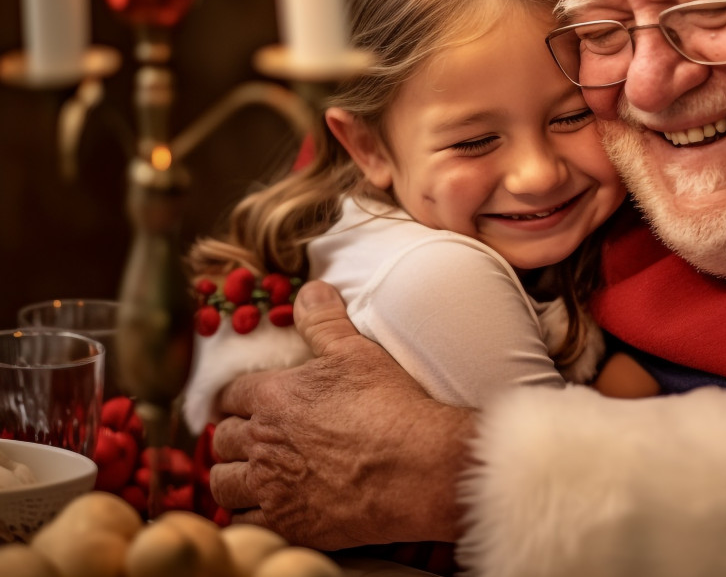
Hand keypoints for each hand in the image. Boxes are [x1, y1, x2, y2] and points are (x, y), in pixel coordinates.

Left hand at [209, 281, 472, 547]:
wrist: (417, 467)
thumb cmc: (389, 405)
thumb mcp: (358, 351)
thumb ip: (325, 320)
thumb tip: (309, 289)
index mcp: (274, 396)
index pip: (232, 394)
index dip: (234, 397)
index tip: (240, 402)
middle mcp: (263, 442)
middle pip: (222, 439)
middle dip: (230, 437)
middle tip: (246, 439)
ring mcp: (272, 487)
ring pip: (223, 483)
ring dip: (232, 477)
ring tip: (248, 475)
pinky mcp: (287, 523)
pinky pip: (245, 522)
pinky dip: (248, 516)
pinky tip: (263, 510)